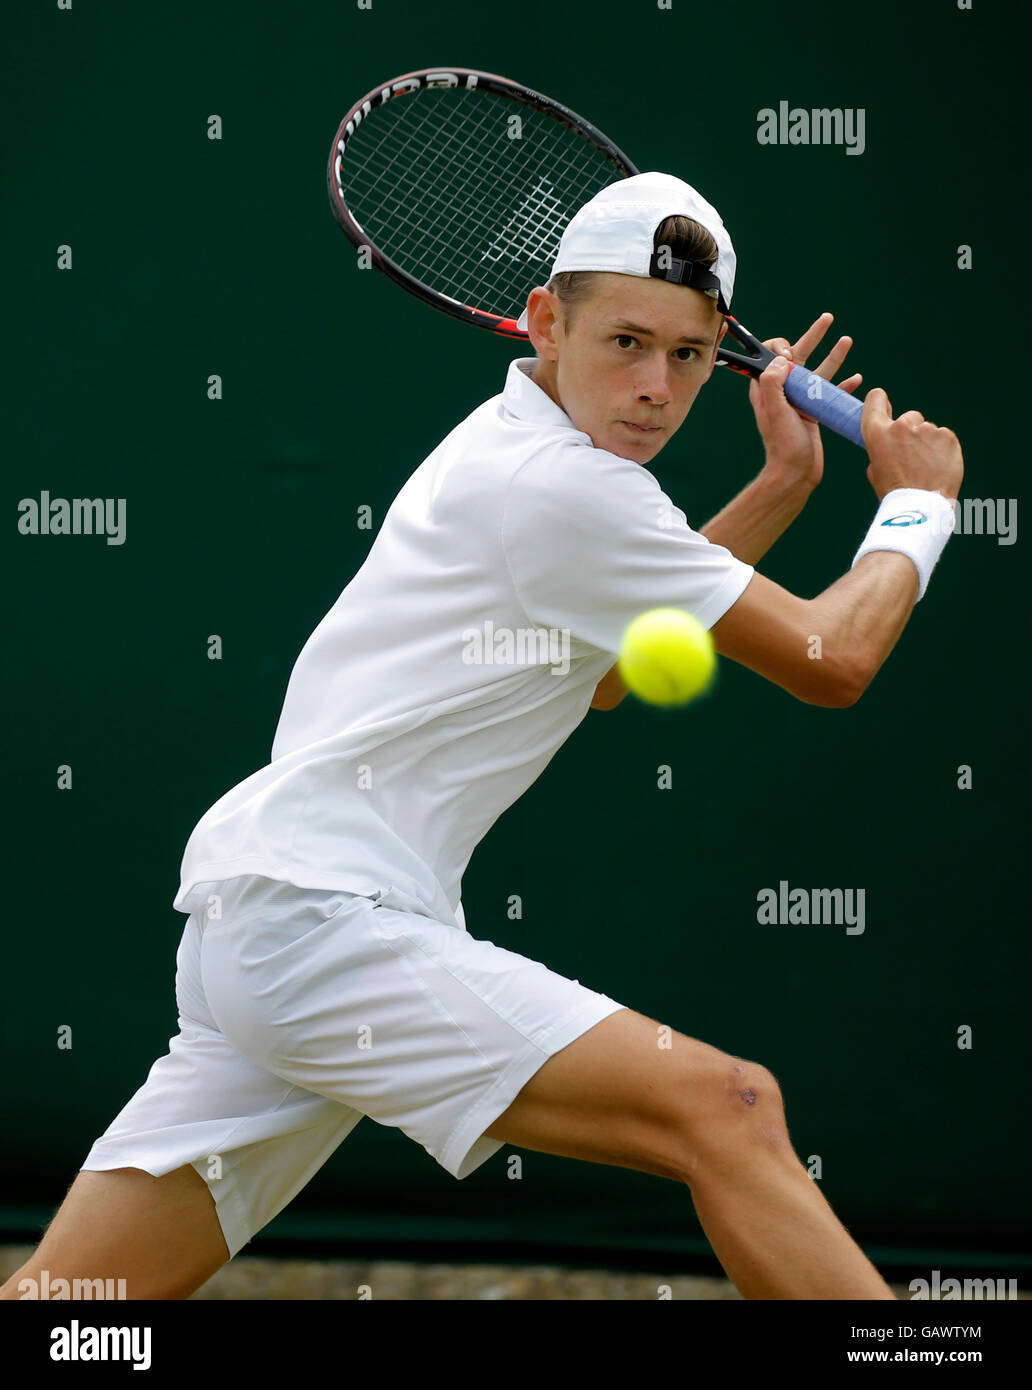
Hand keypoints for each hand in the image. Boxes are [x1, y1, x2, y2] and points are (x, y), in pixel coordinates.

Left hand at [748, 312, 862, 489]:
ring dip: (833, 355)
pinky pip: (831, 392)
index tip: (791, 356)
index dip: (781, 348)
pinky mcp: (815, 411)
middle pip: (798, 356)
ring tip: (846, 339)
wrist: (796, 471)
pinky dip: (844, 383)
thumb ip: (773, 382)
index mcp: (767, 387)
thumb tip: (782, 359)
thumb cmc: (783, 444)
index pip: (772, 355)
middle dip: (812, 336)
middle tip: (827, 319)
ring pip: (818, 370)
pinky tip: (857, 378)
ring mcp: (800, 400)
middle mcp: (783, 390)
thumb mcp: (773, 410)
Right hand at [861, 388, 963, 502]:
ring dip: (927, 443)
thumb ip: (882, 447)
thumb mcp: (876, 469)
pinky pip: (943, 437)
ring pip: (928, 429)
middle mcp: (901, 426)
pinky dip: (942, 449)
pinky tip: (938, 466)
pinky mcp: (947, 436)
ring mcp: (927, 429)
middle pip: (909, 417)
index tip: (885, 406)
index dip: (880, 402)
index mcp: (877, 433)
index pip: (875, 399)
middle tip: (911, 457)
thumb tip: (890, 441)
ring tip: (925, 466)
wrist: (921, 506)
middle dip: (910, 432)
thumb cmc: (895, 492)